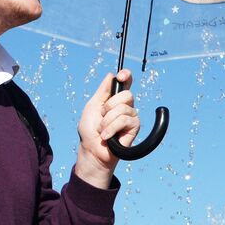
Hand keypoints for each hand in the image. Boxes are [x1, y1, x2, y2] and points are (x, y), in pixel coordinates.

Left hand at [74, 70, 140, 187]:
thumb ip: (102, 91)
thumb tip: (111, 74)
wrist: (92, 150)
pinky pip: (124, 120)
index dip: (126, 76)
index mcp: (115, 99)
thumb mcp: (92, 106)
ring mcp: (131, 117)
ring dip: (107, 120)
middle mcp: (126, 106)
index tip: (122, 76)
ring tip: (103, 130)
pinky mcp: (134, 128)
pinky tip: (107, 136)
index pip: (126, 83)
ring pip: (123, 108)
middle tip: (102, 116)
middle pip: (126, 94)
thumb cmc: (90, 130)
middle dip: (109, 106)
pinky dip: (111, 128)